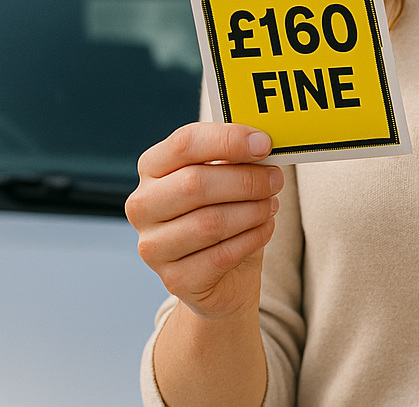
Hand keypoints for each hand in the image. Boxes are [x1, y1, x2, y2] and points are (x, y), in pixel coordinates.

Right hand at [126, 122, 282, 320]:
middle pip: (196, 183)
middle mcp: (143, 205)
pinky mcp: (174, 278)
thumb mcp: (225, 179)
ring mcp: (153, 245)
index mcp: (152, 168)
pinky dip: (252, 238)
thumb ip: (234, 159)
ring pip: (211, 222)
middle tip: (275, 179)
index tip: (264, 143)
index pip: (185, 143)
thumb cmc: (223, 214)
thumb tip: (260, 144)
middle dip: (246, 180)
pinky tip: (264, 228)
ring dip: (252, 211)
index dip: (228, 140)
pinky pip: (221, 255)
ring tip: (270, 205)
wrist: (222, 277)